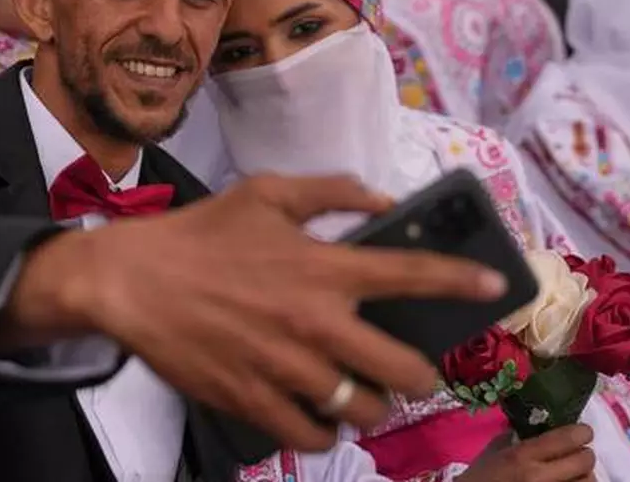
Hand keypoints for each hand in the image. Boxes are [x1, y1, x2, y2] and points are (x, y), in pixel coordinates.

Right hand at [1, 175, 507, 451]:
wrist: (130, 281)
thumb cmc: (203, 234)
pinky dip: (324, 432)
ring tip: (363, 396)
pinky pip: (310, 436)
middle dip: (421, 376)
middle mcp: (316, 323)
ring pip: (361, 411)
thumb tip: (384, 201)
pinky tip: (320, 418)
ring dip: (372, 407)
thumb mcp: (268, 194)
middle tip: (413, 372)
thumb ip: (333, 192)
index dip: (463, 280)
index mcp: (325, 268)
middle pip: (402, 371)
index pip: (412, 275)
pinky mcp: (253, 401)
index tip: (498, 286)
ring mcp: (287, 369)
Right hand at [460, 425, 597, 481]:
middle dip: (584, 455)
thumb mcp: (495, 450)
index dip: (581, 432)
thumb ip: (520, 435)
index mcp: (522, 456)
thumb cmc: (480, 478)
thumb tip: (544, 423)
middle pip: (585, 461)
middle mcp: (538, 478)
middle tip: (577, 454)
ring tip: (575, 474)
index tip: (580, 433)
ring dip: (584, 476)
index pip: (569, 438)